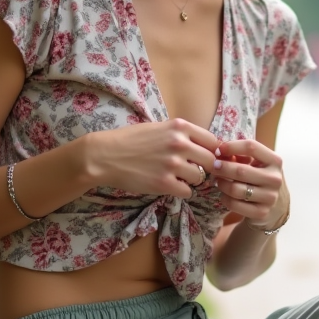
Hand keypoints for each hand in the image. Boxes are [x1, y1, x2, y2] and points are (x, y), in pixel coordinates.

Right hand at [85, 118, 219, 198]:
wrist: (105, 155)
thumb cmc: (130, 140)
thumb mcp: (158, 127)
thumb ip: (180, 133)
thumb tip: (202, 145)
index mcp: (179, 126)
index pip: (212, 141)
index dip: (212, 152)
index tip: (206, 158)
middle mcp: (179, 143)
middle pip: (211, 161)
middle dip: (204, 168)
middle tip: (193, 170)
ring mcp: (172, 164)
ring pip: (199, 178)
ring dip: (191, 180)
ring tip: (177, 177)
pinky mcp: (164, 183)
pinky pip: (187, 191)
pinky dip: (181, 191)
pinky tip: (170, 185)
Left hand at [209, 138, 286, 227]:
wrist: (276, 207)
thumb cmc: (260, 178)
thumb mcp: (256, 164)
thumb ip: (240, 155)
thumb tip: (219, 151)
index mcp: (275, 161)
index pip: (251, 146)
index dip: (231, 146)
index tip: (218, 150)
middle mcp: (275, 179)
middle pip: (240, 170)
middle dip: (222, 167)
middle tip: (213, 166)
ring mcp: (270, 197)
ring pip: (235, 189)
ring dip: (221, 184)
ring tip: (217, 180)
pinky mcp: (261, 212)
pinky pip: (234, 204)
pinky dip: (225, 198)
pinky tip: (223, 195)